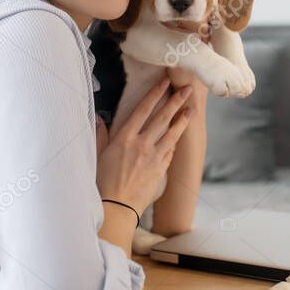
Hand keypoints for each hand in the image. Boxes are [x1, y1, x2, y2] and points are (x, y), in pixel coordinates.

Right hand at [96, 76, 193, 213]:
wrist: (116, 206)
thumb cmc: (103, 181)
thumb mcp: (98, 154)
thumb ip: (101, 134)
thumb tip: (98, 118)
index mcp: (124, 138)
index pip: (143, 109)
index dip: (155, 93)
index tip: (165, 82)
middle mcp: (142, 144)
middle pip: (162, 118)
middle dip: (176, 101)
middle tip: (188, 89)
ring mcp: (153, 157)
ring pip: (172, 134)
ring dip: (182, 120)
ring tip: (191, 110)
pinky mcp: (160, 170)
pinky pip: (169, 152)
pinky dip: (173, 143)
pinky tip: (178, 137)